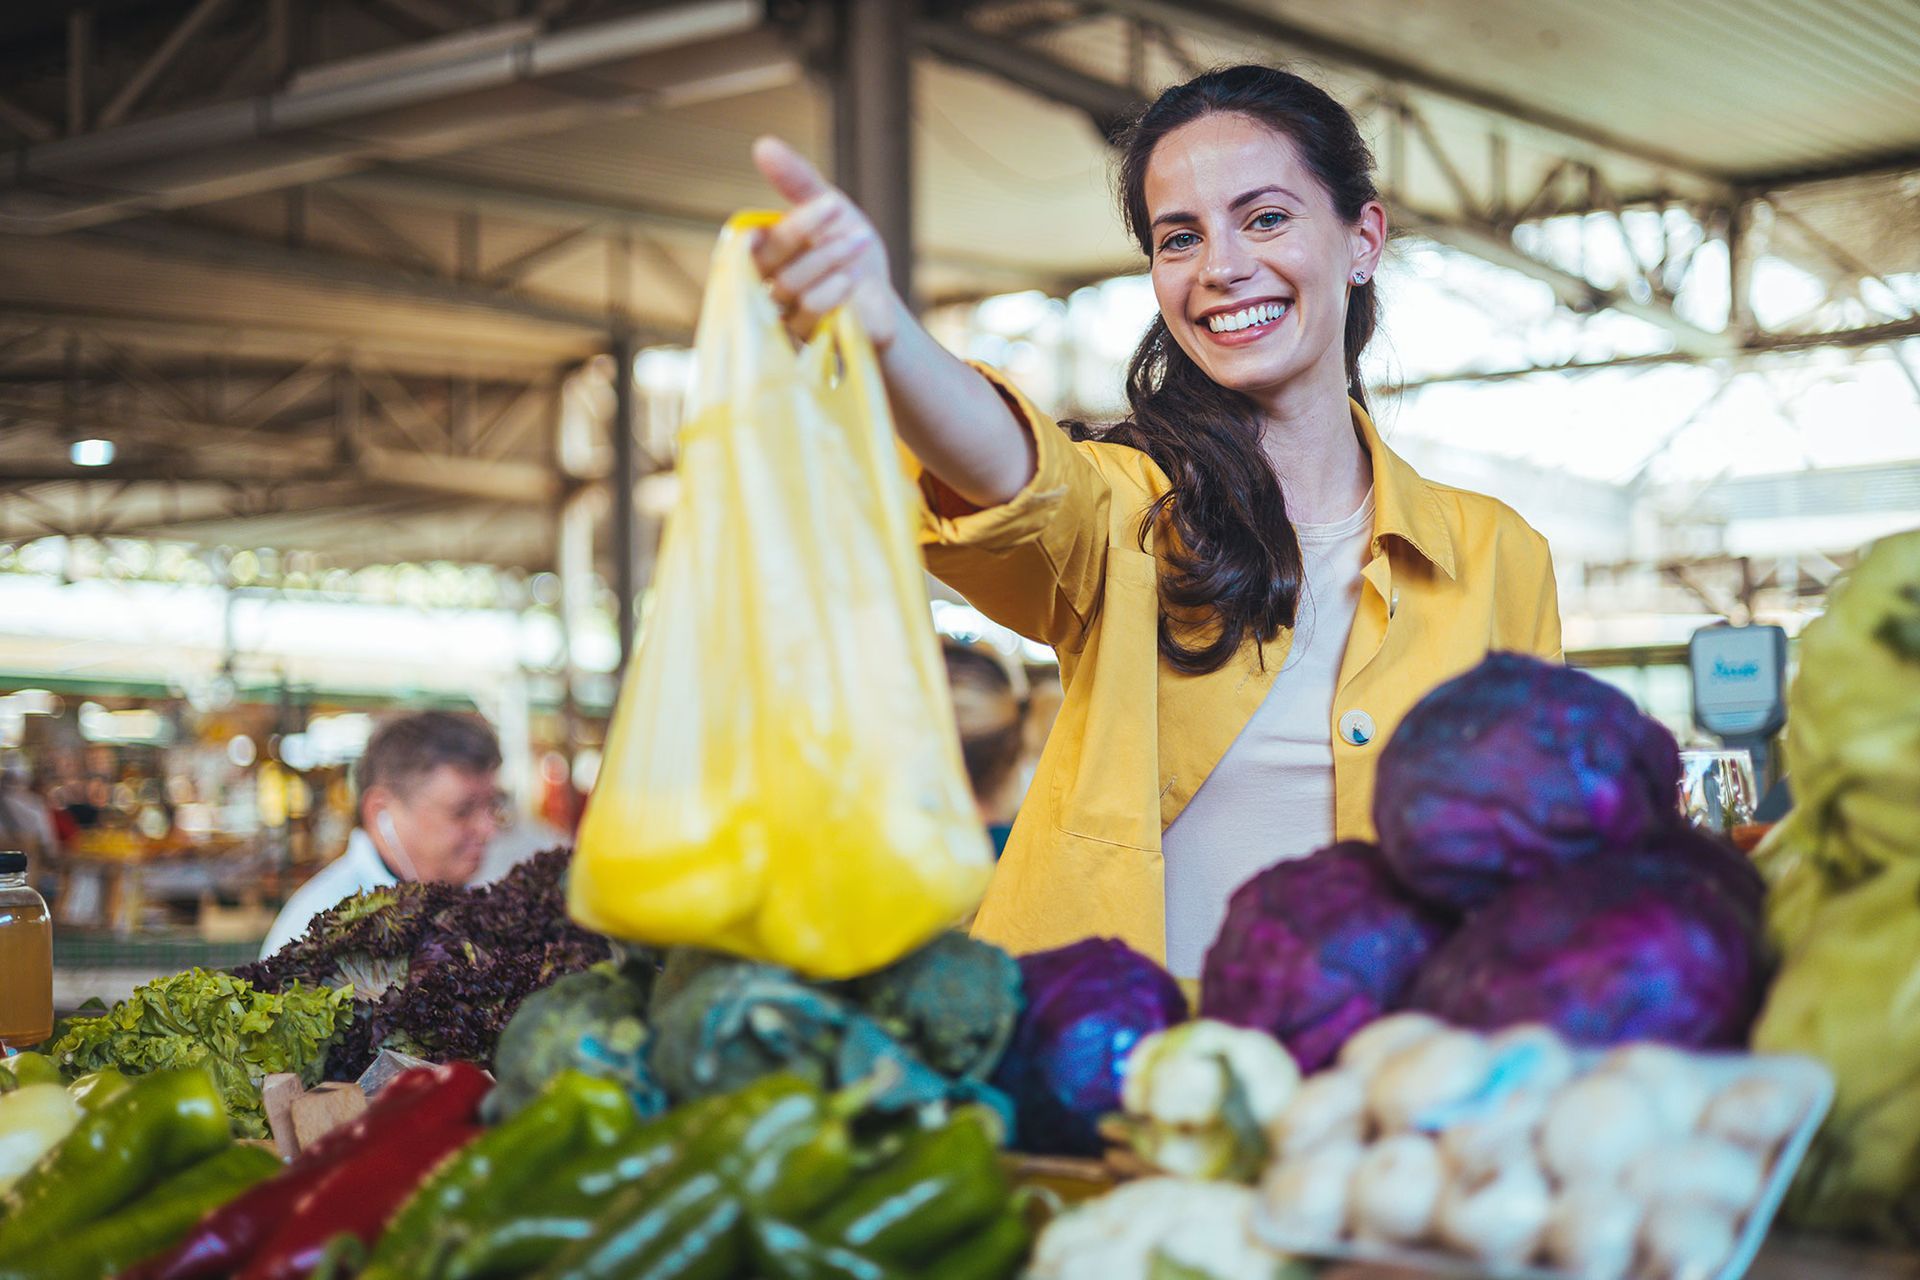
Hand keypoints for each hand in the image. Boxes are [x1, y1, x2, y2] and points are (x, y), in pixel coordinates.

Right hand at [750, 136, 903, 349]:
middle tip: (840, 209)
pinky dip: (830, 294)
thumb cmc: (851, 256)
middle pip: (767, 261)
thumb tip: (762, 144)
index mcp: (764, 252)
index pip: (756, 237)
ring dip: (828, 259)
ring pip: (788, 286)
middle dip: (805, 231)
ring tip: (858, 243)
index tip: (828, 203)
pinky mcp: (800, 341)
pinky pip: (804, 316)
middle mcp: (763, 285)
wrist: (883, 304)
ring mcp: (780, 316)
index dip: (789, 222)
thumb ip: (797, 182)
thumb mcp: (832, 212)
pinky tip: (850, 281)